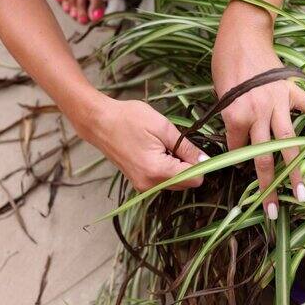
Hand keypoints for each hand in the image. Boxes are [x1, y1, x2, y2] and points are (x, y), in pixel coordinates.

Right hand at [75, 92, 208, 191]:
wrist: (99, 122)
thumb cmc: (129, 119)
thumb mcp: (163, 127)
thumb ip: (186, 147)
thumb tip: (205, 160)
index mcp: (157, 171)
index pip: (194, 179)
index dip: (201, 164)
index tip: (199, 150)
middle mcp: (150, 184)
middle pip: (185, 183)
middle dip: (189, 165)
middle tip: (178, 144)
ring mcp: (142, 186)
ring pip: (175, 183)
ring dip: (178, 167)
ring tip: (165, 146)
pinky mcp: (138, 183)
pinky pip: (163, 181)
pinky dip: (167, 169)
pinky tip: (159, 152)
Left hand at [212, 2, 304, 218]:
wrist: (240, 37)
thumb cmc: (225, 66)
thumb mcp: (220, 98)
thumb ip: (233, 122)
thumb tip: (242, 142)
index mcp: (235, 117)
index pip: (238, 150)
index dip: (239, 162)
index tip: (245, 171)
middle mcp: (258, 114)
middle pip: (264, 158)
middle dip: (268, 187)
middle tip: (273, 211)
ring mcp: (278, 104)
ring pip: (288, 143)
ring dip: (296, 170)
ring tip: (302, 192)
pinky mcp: (291, 91)